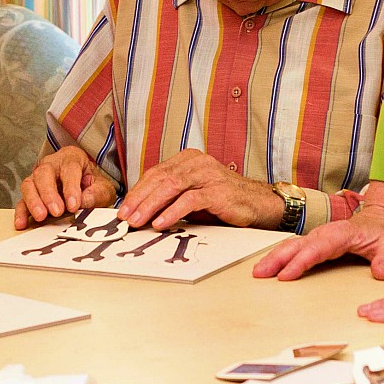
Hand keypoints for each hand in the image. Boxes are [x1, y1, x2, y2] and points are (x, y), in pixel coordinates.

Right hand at [14, 146, 117, 228]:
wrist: (87, 187)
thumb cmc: (94, 185)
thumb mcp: (103, 188)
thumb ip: (97, 194)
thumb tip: (83, 202)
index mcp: (72, 158)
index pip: (69, 170)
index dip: (70, 188)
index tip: (74, 205)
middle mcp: (51, 164)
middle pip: (44, 174)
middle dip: (49, 194)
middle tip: (56, 211)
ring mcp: (38, 178)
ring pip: (29, 185)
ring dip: (33, 202)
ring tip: (41, 216)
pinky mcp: (31, 192)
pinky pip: (22, 200)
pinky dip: (21, 212)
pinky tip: (22, 223)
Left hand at [116, 149, 282, 229]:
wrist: (258, 204)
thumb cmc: (224, 201)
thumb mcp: (192, 196)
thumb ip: (170, 197)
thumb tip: (140, 212)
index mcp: (188, 159)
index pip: (155, 173)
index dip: (137, 192)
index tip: (124, 210)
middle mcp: (197, 162)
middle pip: (160, 179)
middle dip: (140, 199)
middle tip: (125, 217)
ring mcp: (208, 175)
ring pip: (171, 187)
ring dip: (151, 206)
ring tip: (138, 222)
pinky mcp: (218, 191)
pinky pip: (189, 200)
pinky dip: (172, 212)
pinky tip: (160, 223)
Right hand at [252, 203, 383, 280]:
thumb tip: (379, 272)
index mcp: (342, 234)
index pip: (317, 249)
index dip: (300, 262)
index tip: (286, 275)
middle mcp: (327, 233)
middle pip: (298, 245)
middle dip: (278, 259)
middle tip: (260, 274)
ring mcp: (321, 237)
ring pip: (293, 245)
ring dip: (274, 257)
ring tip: (258, 272)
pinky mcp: (318, 242)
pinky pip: (296, 248)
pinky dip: (281, 256)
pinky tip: (270, 266)